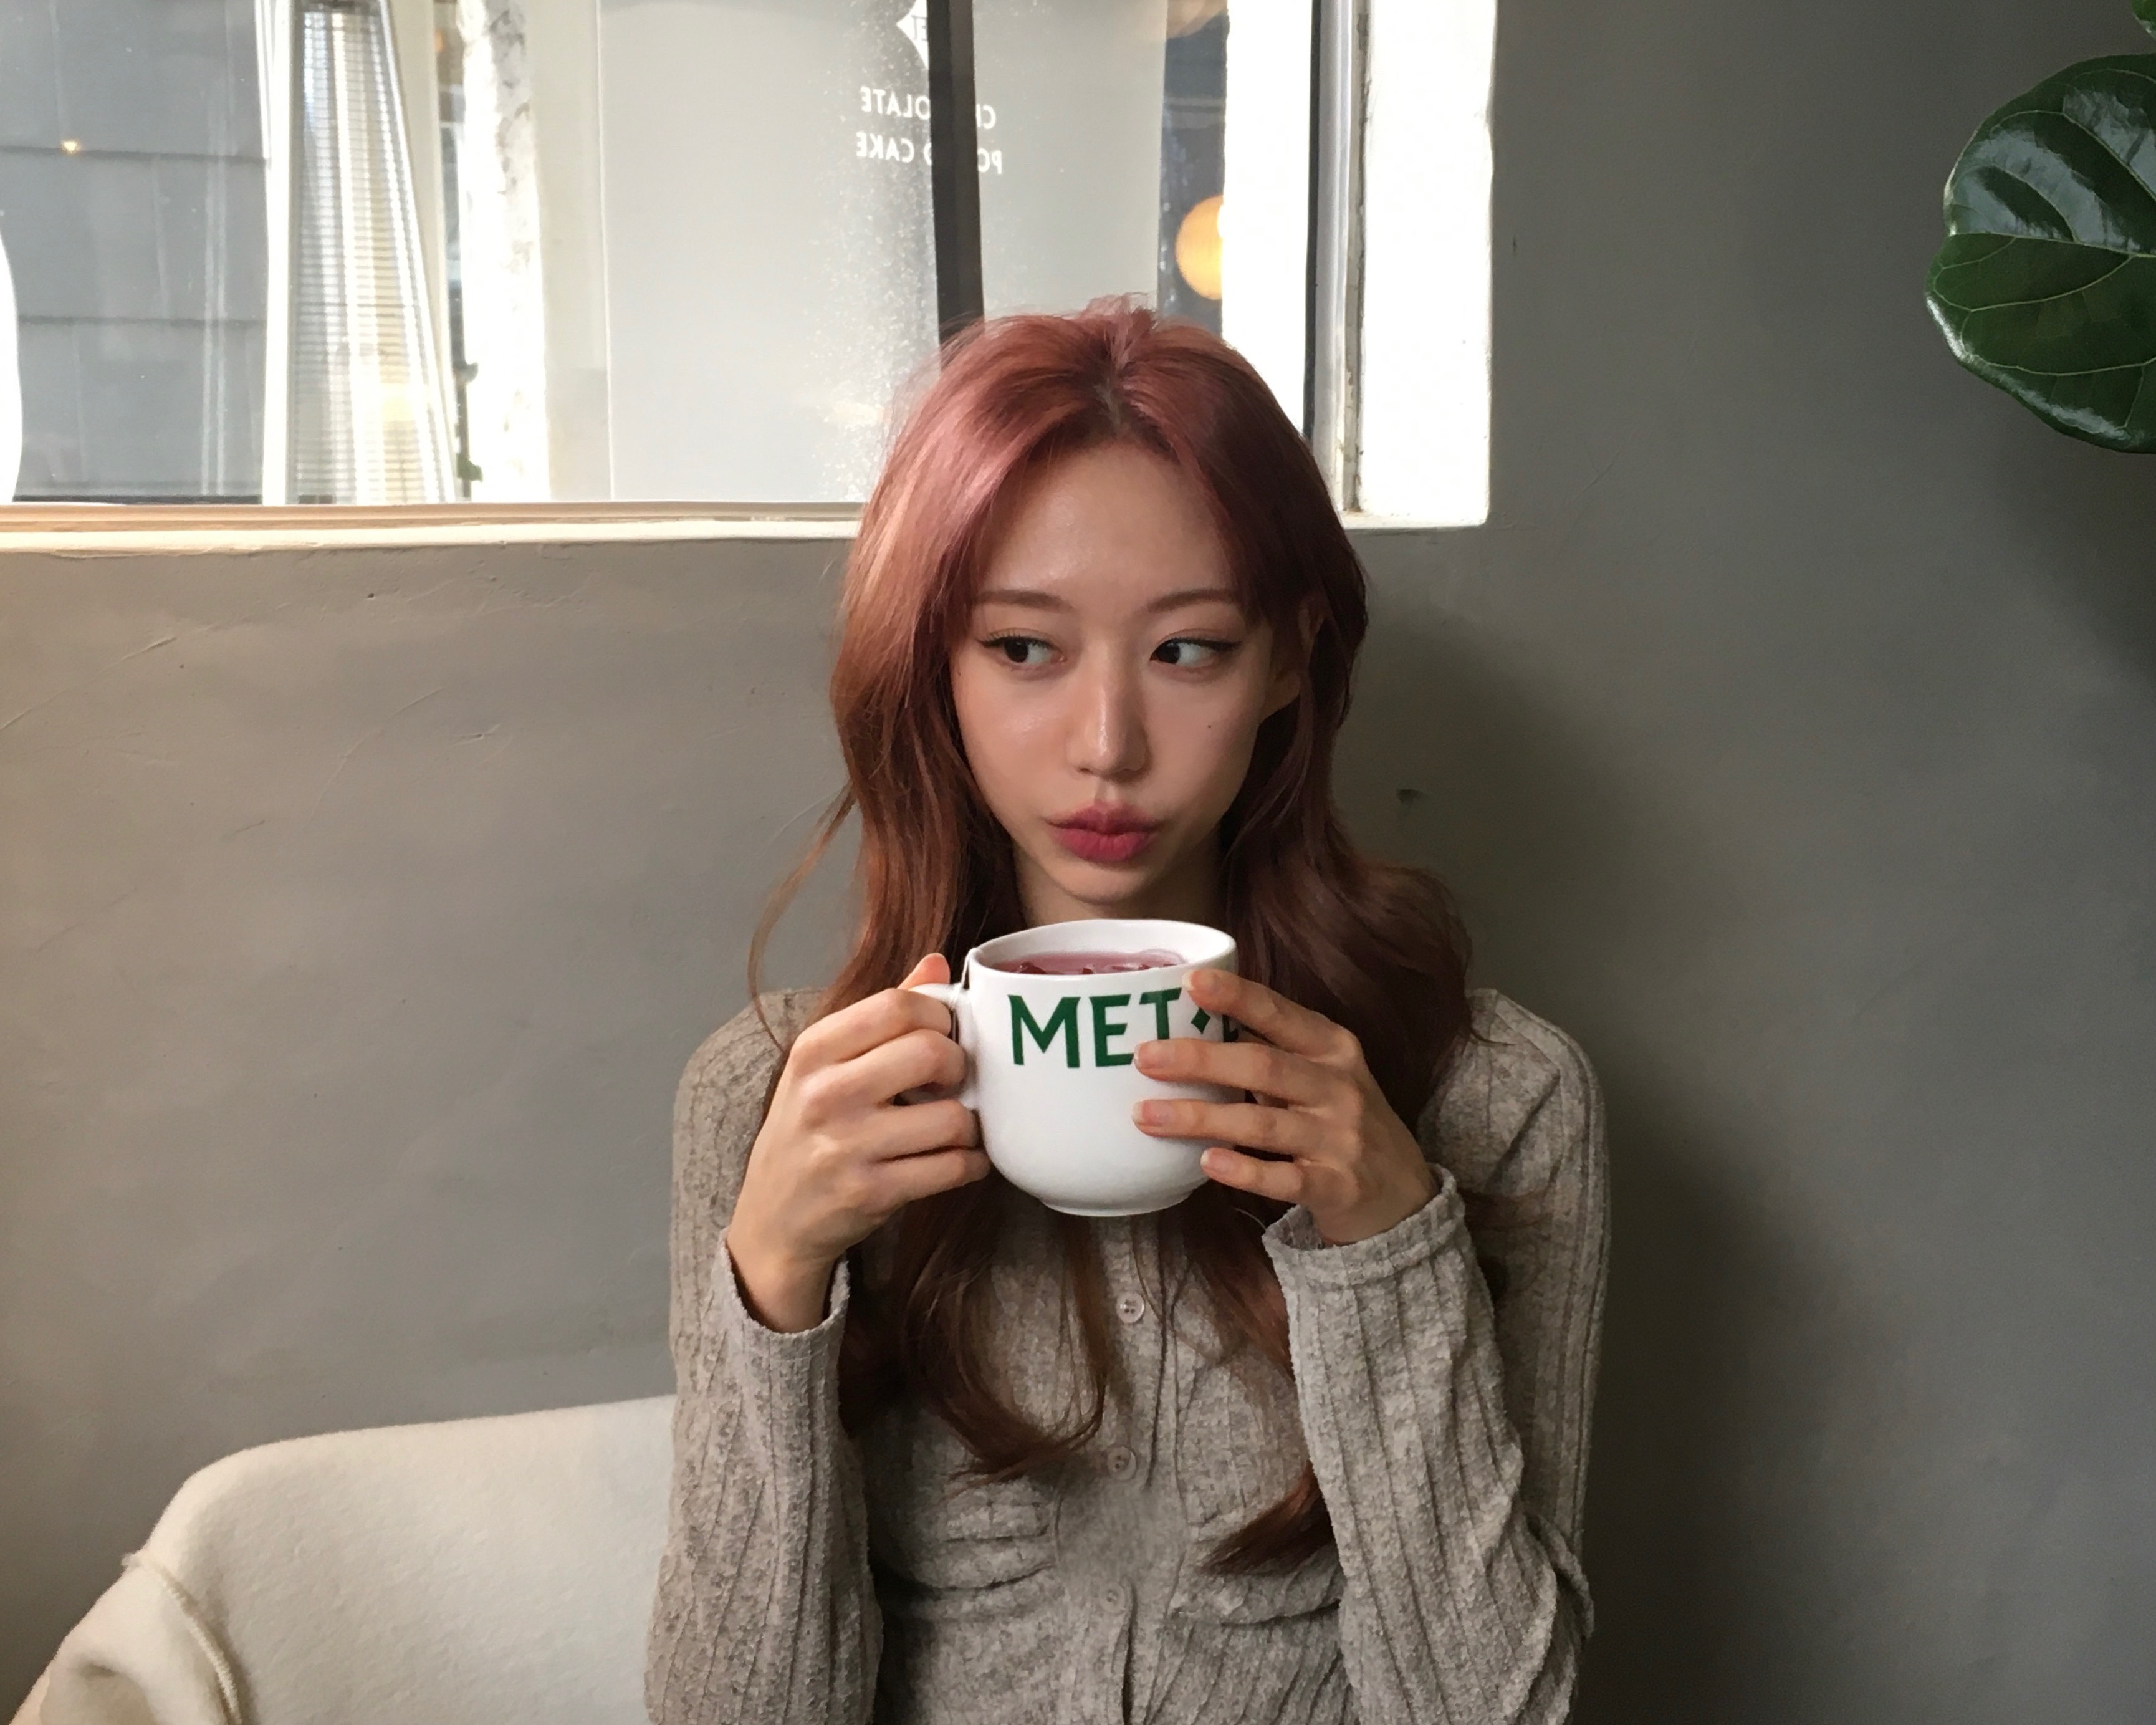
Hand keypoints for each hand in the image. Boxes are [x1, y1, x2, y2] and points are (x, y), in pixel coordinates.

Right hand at [725, 952, 988, 1330]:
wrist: (773, 1219)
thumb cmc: (808, 1130)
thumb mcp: (824, 1066)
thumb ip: (880, 1013)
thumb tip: (937, 962)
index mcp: (814, 1051)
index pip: (897, 1005)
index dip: (938, 1015)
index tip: (943, 1033)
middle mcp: (825, 1094)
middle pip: (931, 1053)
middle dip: (960, 1065)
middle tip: (954, 1080)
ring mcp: (847, 1147)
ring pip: (952, 1118)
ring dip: (970, 1124)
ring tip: (956, 1126)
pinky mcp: (871, 1194)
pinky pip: (952, 1169)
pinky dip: (970, 1164)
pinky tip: (959, 1160)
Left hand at [1131, 968, 1437, 1246]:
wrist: (1405, 1197)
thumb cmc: (1345, 1124)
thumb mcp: (1326, 1075)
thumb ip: (1275, 1050)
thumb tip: (1196, 1020)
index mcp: (1334, 1049)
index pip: (1280, 1014)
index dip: (1237, 997)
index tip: (1190, 983)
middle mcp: (1340, 1088)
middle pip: (1263, 1065)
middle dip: (1200, 1060)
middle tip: (1145, 1058)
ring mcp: (1340, 1139)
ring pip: (1262, 1123)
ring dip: (1200, 1118)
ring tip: (1147, 1116)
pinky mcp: (1336, 1187)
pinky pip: (1283, 1179)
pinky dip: (1243, 1171)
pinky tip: (1206, 1163)